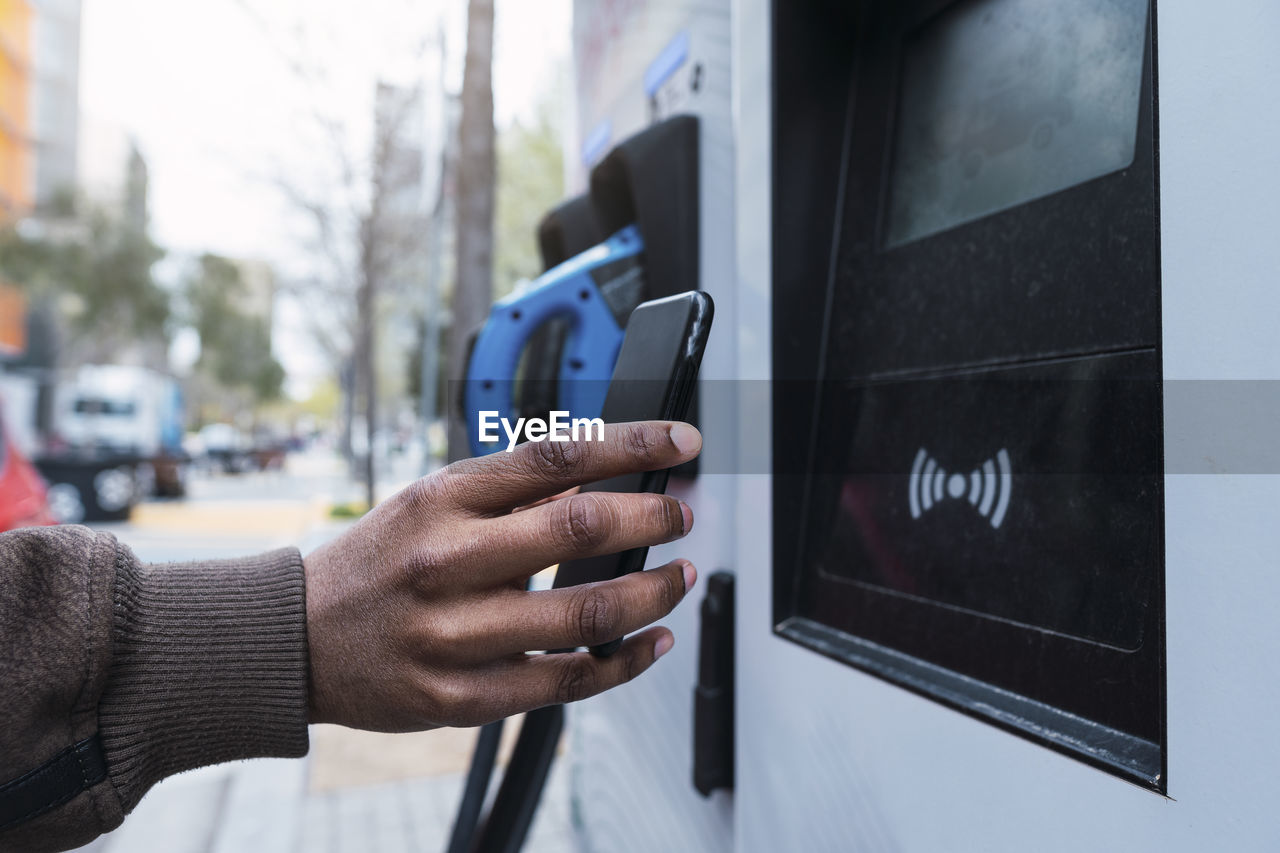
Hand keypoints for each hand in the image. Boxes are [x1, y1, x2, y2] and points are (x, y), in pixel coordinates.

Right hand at [303, 420, 701, 731]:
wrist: (297, 639)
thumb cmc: (376, 563)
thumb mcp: (428, 502)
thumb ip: (508, 492)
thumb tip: (597, 478)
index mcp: (442, 499)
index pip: (556, 457)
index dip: (632, 444)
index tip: (680, 442)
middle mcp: (448, 560)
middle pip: (580, 528)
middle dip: (652, 517)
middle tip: (680, 515)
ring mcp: (455, 633)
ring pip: (586, 612)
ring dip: (652, 592)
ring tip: (678, 577)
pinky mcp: (463, 695)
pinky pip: (565, 681)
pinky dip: (623, 661)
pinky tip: (649, 642)